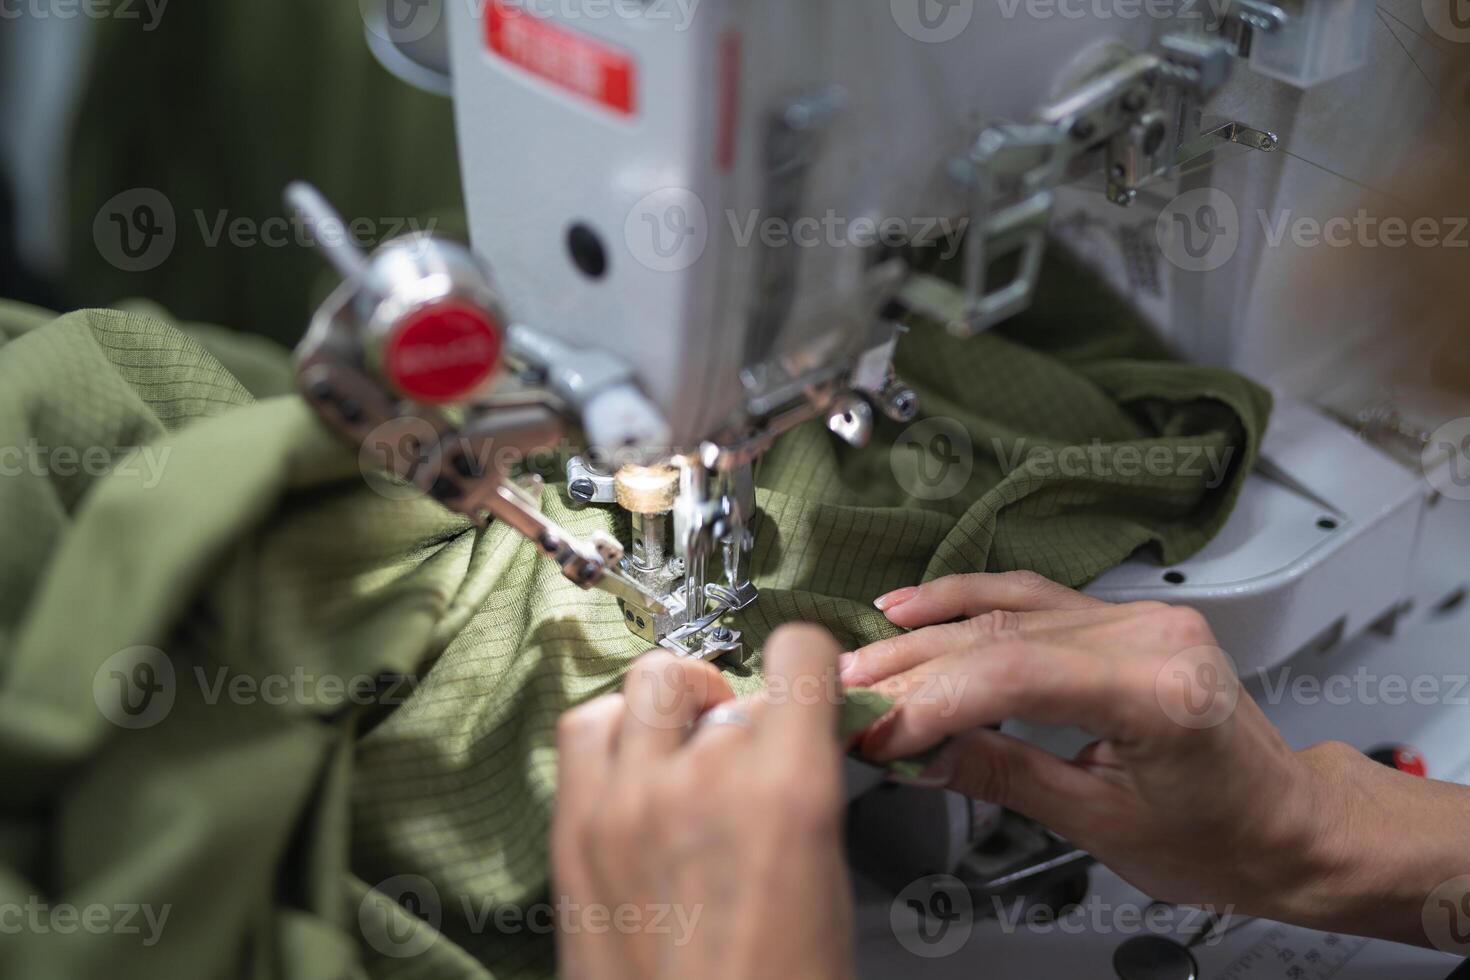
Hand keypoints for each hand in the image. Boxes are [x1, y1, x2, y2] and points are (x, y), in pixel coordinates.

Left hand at [552, 625, 853, 979]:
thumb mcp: (826, 883)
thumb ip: (805, 792)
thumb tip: (792, 740)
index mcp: (785, 795)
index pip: (796, 657)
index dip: (807, 666)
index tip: (806, 684)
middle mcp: (698, 783)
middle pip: (710, 679)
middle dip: (733, 698)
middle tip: (743, 739)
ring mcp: (624, 805)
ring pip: (642, 688)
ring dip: (670, 705)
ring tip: (685, 742)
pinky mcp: (574, 835)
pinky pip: (584, 733)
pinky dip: (613, 731)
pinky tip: (635, 767)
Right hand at [842, 572, 1468, 943]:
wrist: (1288, 825)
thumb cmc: (1221, 840)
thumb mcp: (1099, 824)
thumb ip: (1000, 775)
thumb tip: (915, 753)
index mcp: (1160, 692)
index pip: (1016, 675)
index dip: (932, 700)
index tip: (875, 730)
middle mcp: (1152, 635)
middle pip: (1003, 636)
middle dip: (914, 669)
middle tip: (847, 695)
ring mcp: (1139, 617)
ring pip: (1007, 611)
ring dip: (925, 634)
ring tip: (862, 656)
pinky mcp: (1124, 616)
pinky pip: (1032, 598)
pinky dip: (968, 601)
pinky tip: (916, 605)